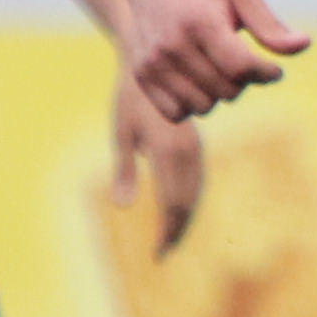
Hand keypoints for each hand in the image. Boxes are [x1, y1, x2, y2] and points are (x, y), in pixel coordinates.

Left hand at [107, 75, 201, 257]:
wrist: (156, 63)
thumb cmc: (130, 98)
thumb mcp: (121, 133)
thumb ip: (124, 170)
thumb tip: (123, 207)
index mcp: (169, 151)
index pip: (173, 203)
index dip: (166, 232)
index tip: (157, 253)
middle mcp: (188, 152)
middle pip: (188, 202)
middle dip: (176, 230)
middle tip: (162, 253)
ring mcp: (195, 148)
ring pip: (195, 192)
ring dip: (184, 217)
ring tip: (170, 237)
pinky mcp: (195, 145)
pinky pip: (196, 180)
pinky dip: (189, 200)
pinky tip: (179, 211)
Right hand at [122, 0, 304, 117]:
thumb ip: (270, 26)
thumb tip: (304, 45)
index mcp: (200, 23)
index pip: (241, 68)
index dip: (266, 74)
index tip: (273, 69)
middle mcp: (171, 45)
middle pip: (226, 91)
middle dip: (244, 82)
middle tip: (242, 62)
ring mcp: (152, 62)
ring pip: (203, 107)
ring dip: (219, 94)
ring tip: (219, 69)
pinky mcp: (140, 73)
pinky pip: (176, 113)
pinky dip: (192, 105)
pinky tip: (199, 81)